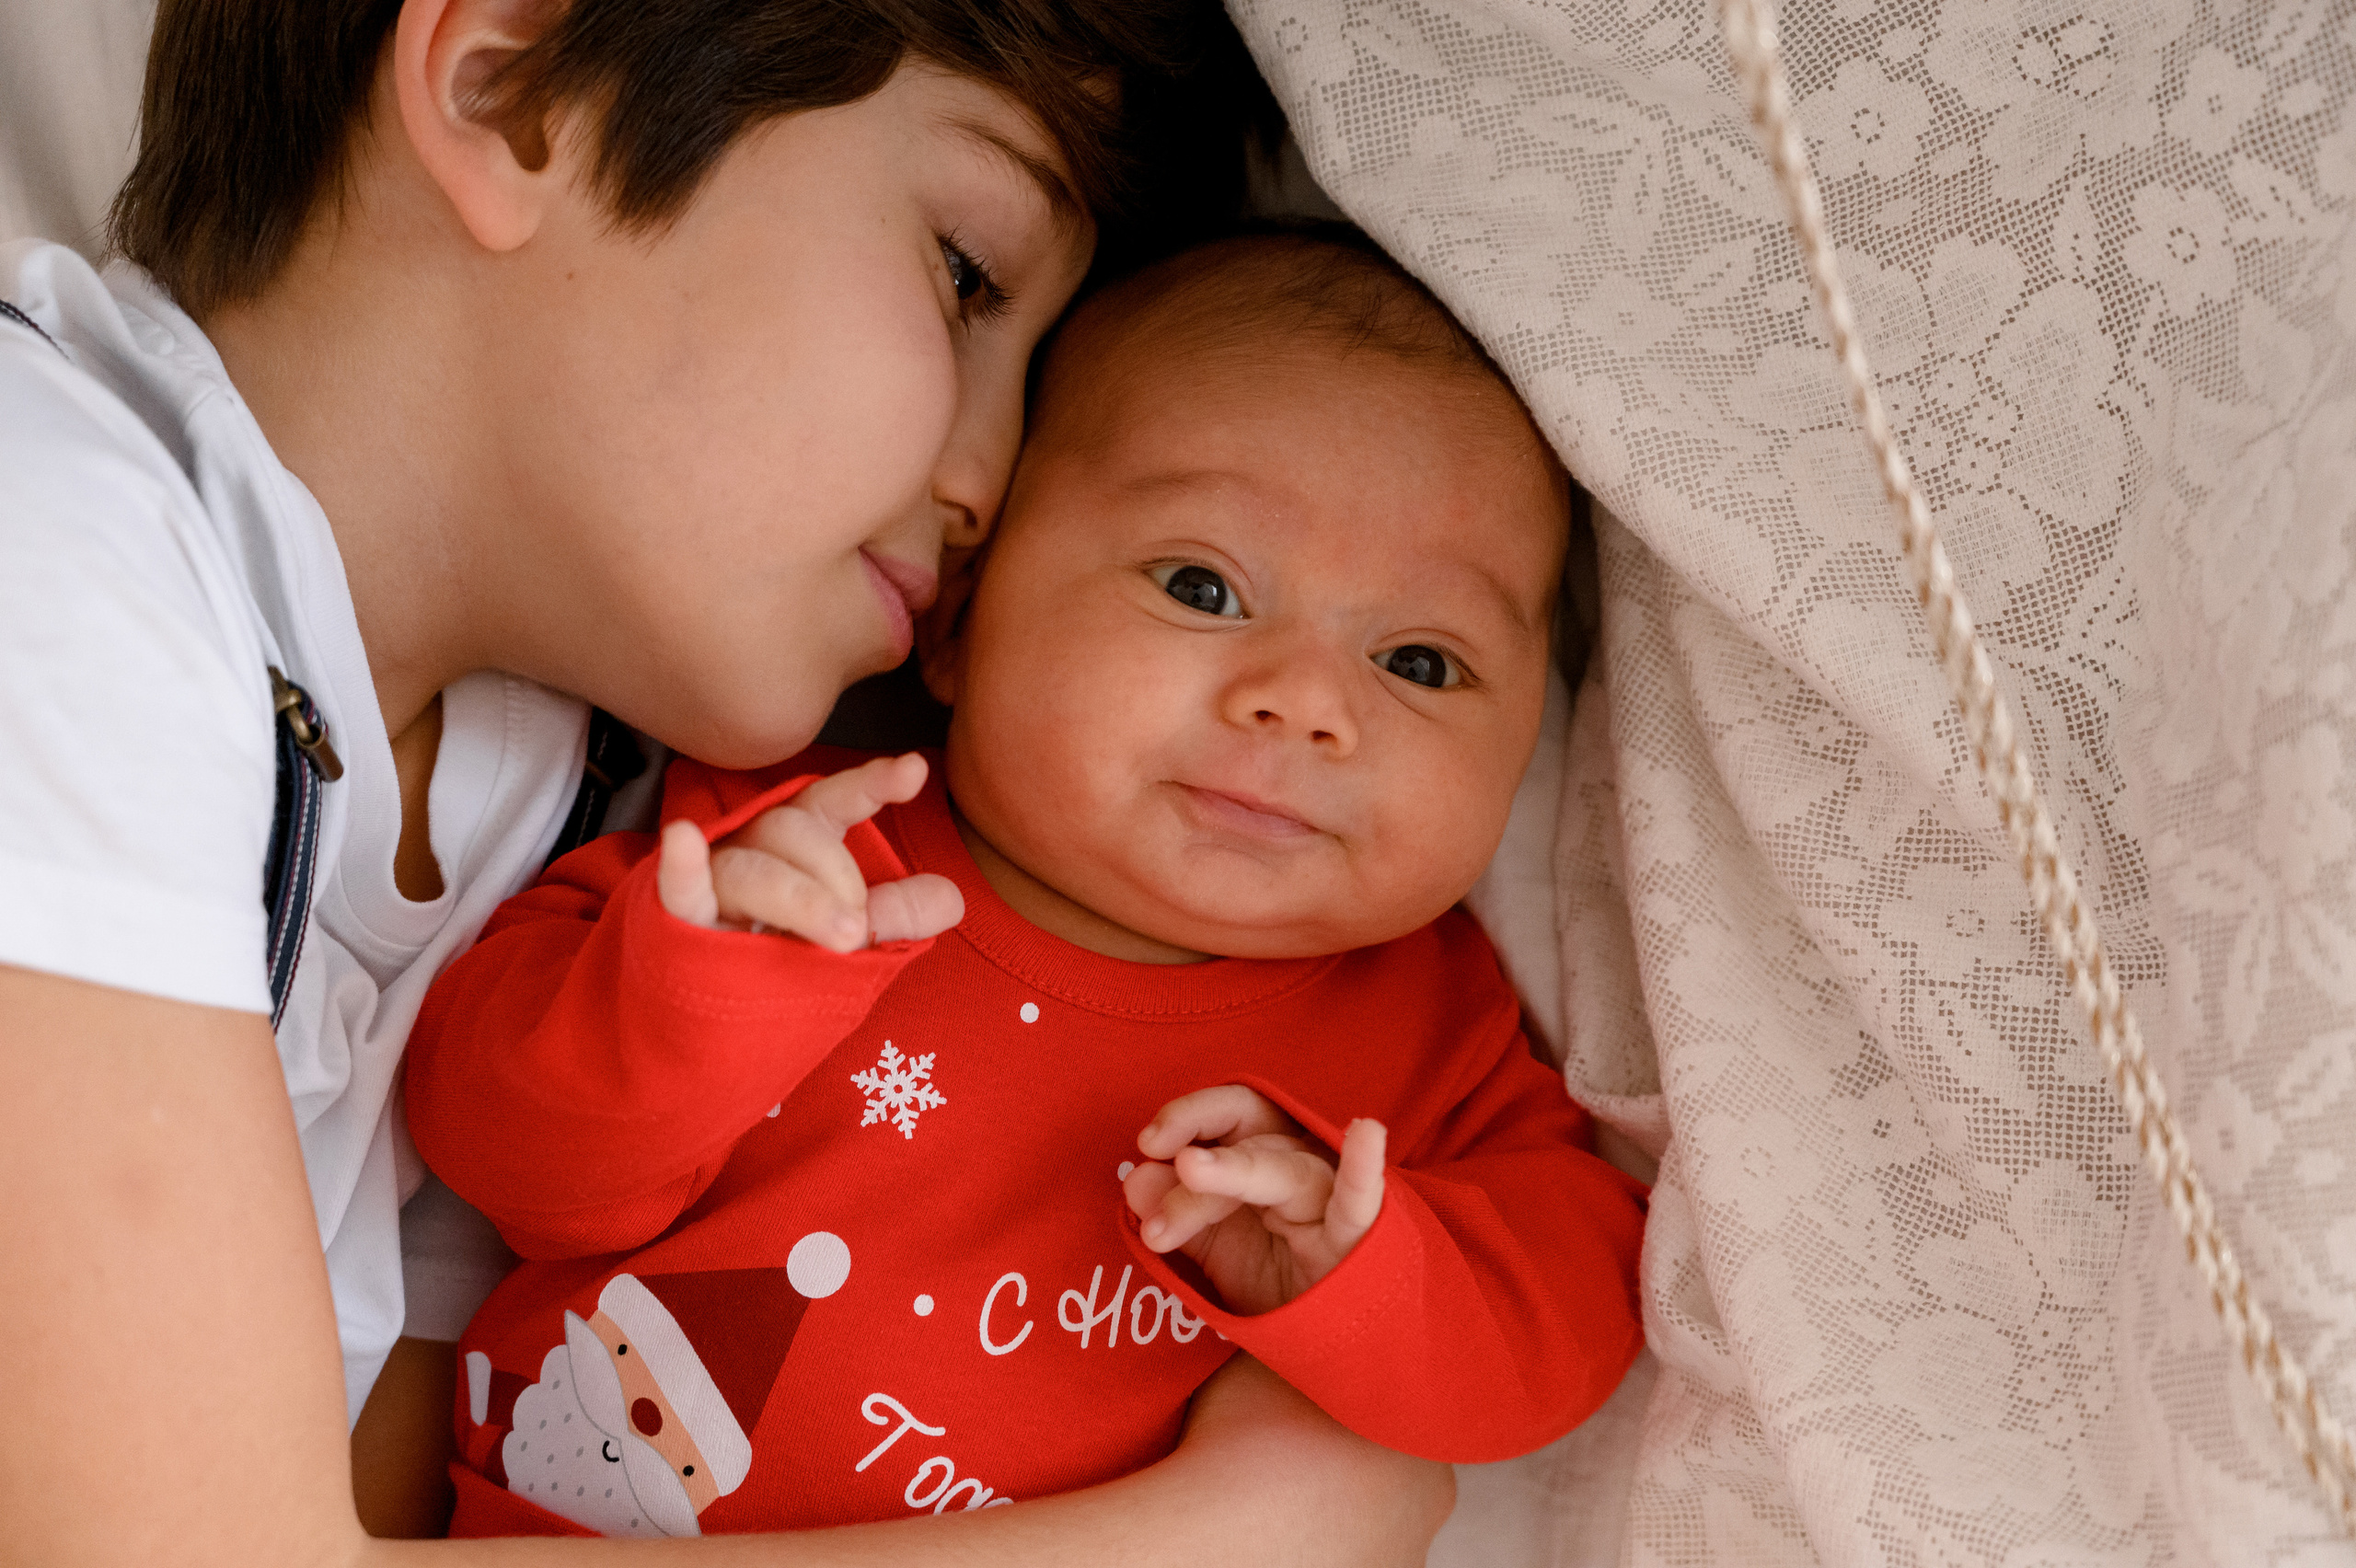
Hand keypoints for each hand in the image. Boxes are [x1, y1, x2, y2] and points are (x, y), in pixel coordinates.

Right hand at [656, 753, 962, 951]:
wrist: (715, 1024)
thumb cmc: (784, 960)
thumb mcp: (848, 937)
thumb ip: (895, 916)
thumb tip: (951, 898)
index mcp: (798, 843)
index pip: (834, 801)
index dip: (871, 784)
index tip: (913, 773)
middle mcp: (754, 848)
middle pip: (794, 832)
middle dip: (839, 878)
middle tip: (858, 932)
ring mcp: (715, 883)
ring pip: (754, 866)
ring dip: (802, 898)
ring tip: (845, 936)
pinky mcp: (678, 923)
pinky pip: (676, 890)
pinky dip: (681, 866)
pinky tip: (683, 840)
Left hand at [1125, 1085, 1385, 1315]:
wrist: (1332, 1338)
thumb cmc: (1280, 1277)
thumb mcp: (1218, 1246)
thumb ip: (1178, 1213)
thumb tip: (1134, 1179)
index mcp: (1267, 1155)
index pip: (1229, 1116)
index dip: (1187, 1118)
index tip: (1147, 1146)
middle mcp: (1302, 1164)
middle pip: (1250, 1141)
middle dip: (1196, 1161)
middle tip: (1149, 1176)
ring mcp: (1331, 1199)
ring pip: (1284, 1171)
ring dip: (1233, 1170)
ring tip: (1190, 1165)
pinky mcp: (1358, 1238)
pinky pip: (1358, 1204)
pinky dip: (1362, 1171)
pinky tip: (1365, 1133)